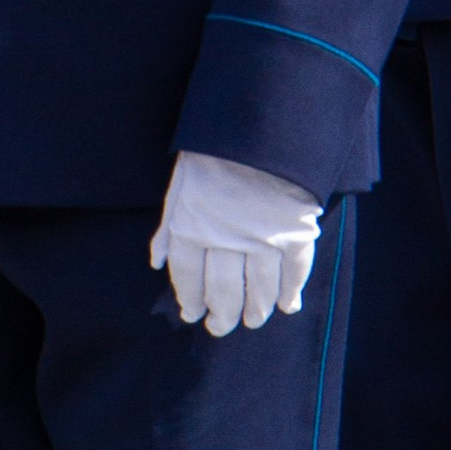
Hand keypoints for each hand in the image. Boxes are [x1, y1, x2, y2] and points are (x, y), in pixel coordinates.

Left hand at [151, 150, 321, 335]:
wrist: (263, 122)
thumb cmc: (215, 151)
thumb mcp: (181, 181)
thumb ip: (168, 225)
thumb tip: (155, 261)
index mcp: (192, 225)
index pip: (188, 276)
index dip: (190, 299)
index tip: (193, 314)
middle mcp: (224, 238)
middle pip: (222, 290)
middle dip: (222, 314)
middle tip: (221, 327)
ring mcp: (262, 238)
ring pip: (257, 288)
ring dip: (254, 310)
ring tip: (251, 320)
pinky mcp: (295, 232)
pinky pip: (293, 272)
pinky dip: (290, 292)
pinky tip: (286, 306)